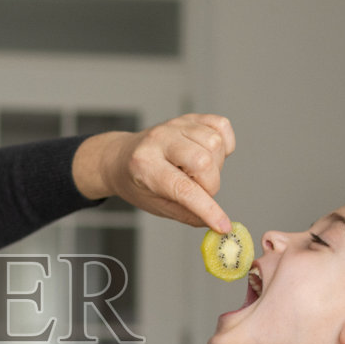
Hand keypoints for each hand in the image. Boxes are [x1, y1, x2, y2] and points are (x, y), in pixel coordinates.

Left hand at [71, 113, 235, 232]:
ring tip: (197, 173)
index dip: (207, 209)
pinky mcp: (190, 117)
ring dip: (216, 166)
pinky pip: (221, 126)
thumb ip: (186, 215)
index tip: (223, 226)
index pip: (183, 189)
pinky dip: (223, 145)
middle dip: (210, 185)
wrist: (121, 157)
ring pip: (215, 143)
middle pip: (203, 161)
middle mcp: (159, 139)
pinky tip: (209, 155)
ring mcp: (175, 124)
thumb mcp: (155, 205)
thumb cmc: (138, 183)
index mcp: (144, 164)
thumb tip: (216, 224)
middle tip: (199, 191)